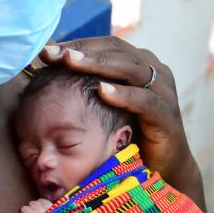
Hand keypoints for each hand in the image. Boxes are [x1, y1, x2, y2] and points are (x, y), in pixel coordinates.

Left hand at [40, 38, 205, 210]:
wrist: (162, 168)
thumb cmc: (129, 131)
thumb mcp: (106, 102)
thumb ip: (87, 82)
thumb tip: (49, 63)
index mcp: (138, 64)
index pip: (105, 45)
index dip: (76, 44)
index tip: (46, 50)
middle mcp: (153, 71)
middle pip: (116, 51)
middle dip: (82, 51)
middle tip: (53, 53)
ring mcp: (163, 91)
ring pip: (130, 68)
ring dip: (98, 64)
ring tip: (69, 62)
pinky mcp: (166, 116)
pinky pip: (144, 100)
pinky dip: (123, 95)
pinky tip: (101, 91)